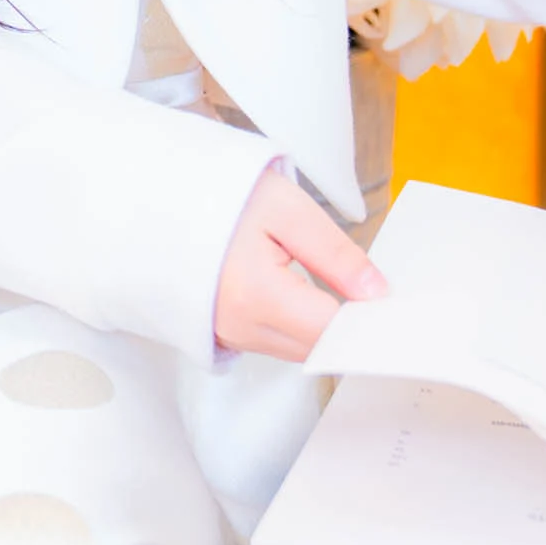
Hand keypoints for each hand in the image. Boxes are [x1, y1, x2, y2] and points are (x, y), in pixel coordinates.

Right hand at [214, 163, 388, 360]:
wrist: (165, 196)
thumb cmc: (222, 195)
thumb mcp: (288, 208)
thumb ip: (335, 252)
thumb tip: (375, 292)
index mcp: (256, 294)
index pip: (331, 330)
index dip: (363, 315)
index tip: (381, 296)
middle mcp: (240, 326)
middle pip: (317, 346)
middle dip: (344, 321)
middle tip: (359, 284)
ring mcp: (230, 334)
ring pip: (299, 349)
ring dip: (319, 323)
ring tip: (324, 281)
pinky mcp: (227, 334)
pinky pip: (277, 342)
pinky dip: (296, 323)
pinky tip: (299, 291)